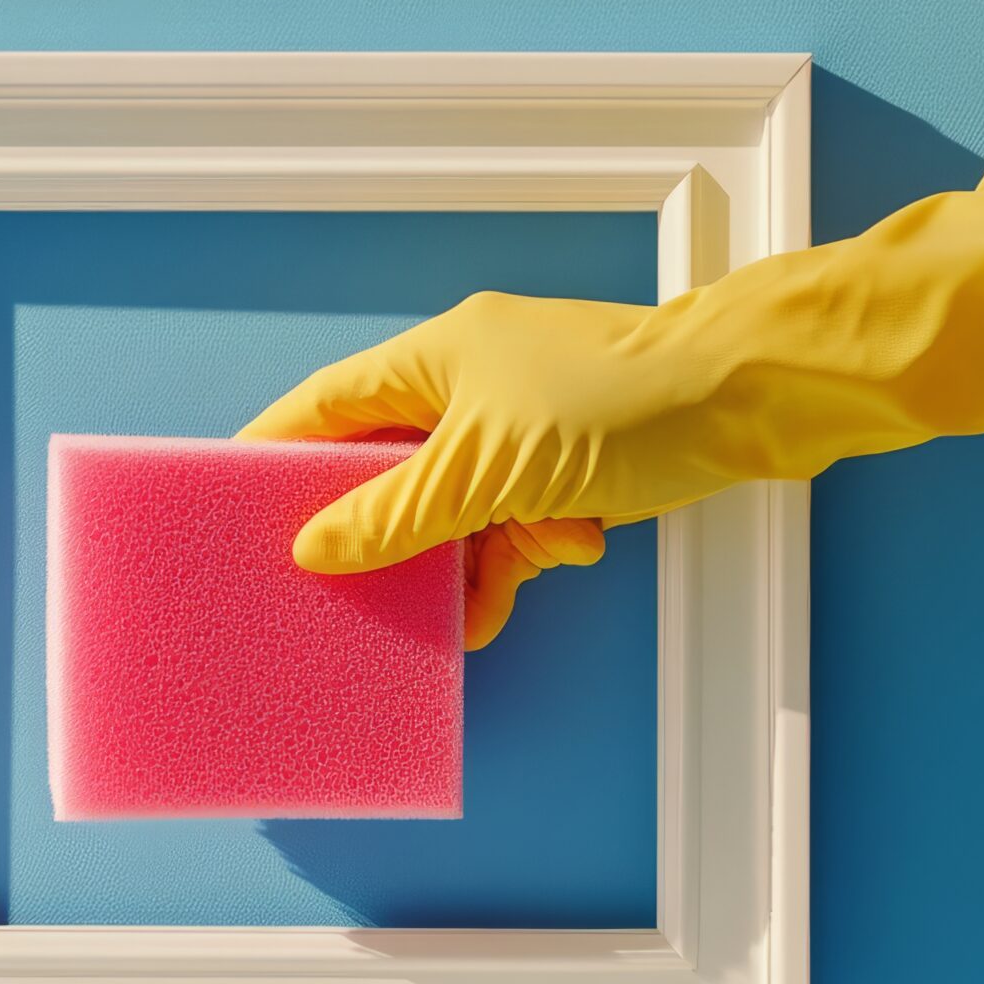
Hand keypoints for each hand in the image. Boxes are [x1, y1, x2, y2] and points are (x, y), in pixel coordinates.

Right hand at [241, 118, 983, 645]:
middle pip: (387, 469)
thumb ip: (398, 512)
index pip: (324, 409)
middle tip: (323, 593)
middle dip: (368, 535)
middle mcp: (472, 384)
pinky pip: (512, 527)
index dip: (275, 459)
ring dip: (448, 564)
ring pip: (453, 510)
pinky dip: (508, 564)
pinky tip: (499, 607)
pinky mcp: (573, 468)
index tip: (229, 510)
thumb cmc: (626, 404)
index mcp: (434, 359)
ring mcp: (525, 427)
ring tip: (428, 624)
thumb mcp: (489, 469)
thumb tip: (318, 547)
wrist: (754, 401)